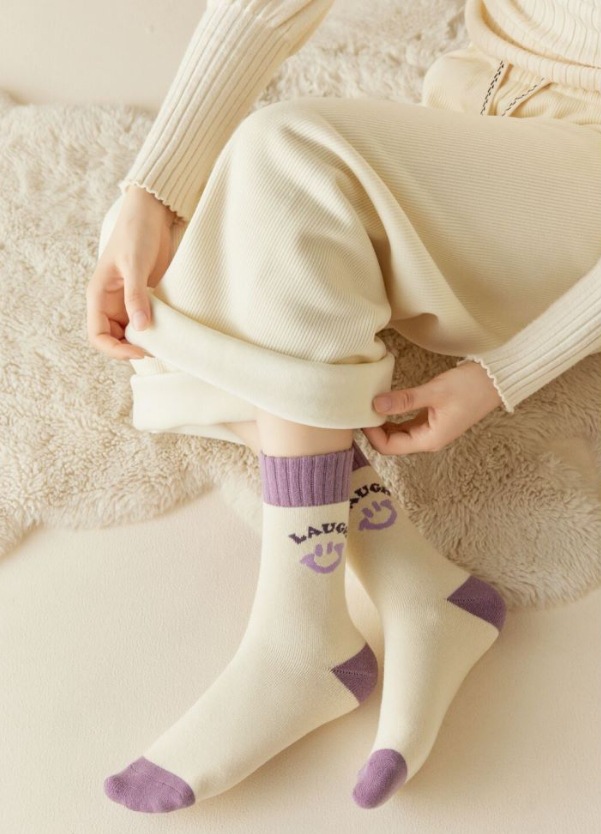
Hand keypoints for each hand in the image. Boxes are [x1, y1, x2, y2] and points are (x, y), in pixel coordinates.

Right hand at [86, 187, 177, 360]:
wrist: (151, 215)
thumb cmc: (136, 234)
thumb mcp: (135, 265)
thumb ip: (136, 296)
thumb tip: (140, 328)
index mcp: (98, 296)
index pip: (98, 335)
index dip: (115, 350)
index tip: (140, 351)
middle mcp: (109, 302)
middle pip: (113, 340)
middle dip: (130, 349)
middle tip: (156, 350)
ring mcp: (125, 301)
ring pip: (129, 334)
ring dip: (142, 342)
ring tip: (162, 343)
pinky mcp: (142, 298)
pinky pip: (143, 322)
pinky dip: (153, 331)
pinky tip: (167, 332)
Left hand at [362, 361, 502, 454]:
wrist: (496, 381)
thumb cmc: (469, 387)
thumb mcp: (434, 392)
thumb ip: (404, 400)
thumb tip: (375, 404)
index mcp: (429, 440)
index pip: (389, 446)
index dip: (372, 433)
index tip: (360, 414)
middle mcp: (429, 440)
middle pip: (392, 443)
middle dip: (374, 429)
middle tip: (360, 409)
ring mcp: (431, 430)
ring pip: (399, 433)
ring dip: (383, 422)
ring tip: (369, 405)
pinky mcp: (433, 419)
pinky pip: (407, 423)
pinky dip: (394, 415)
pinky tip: (386, 402)